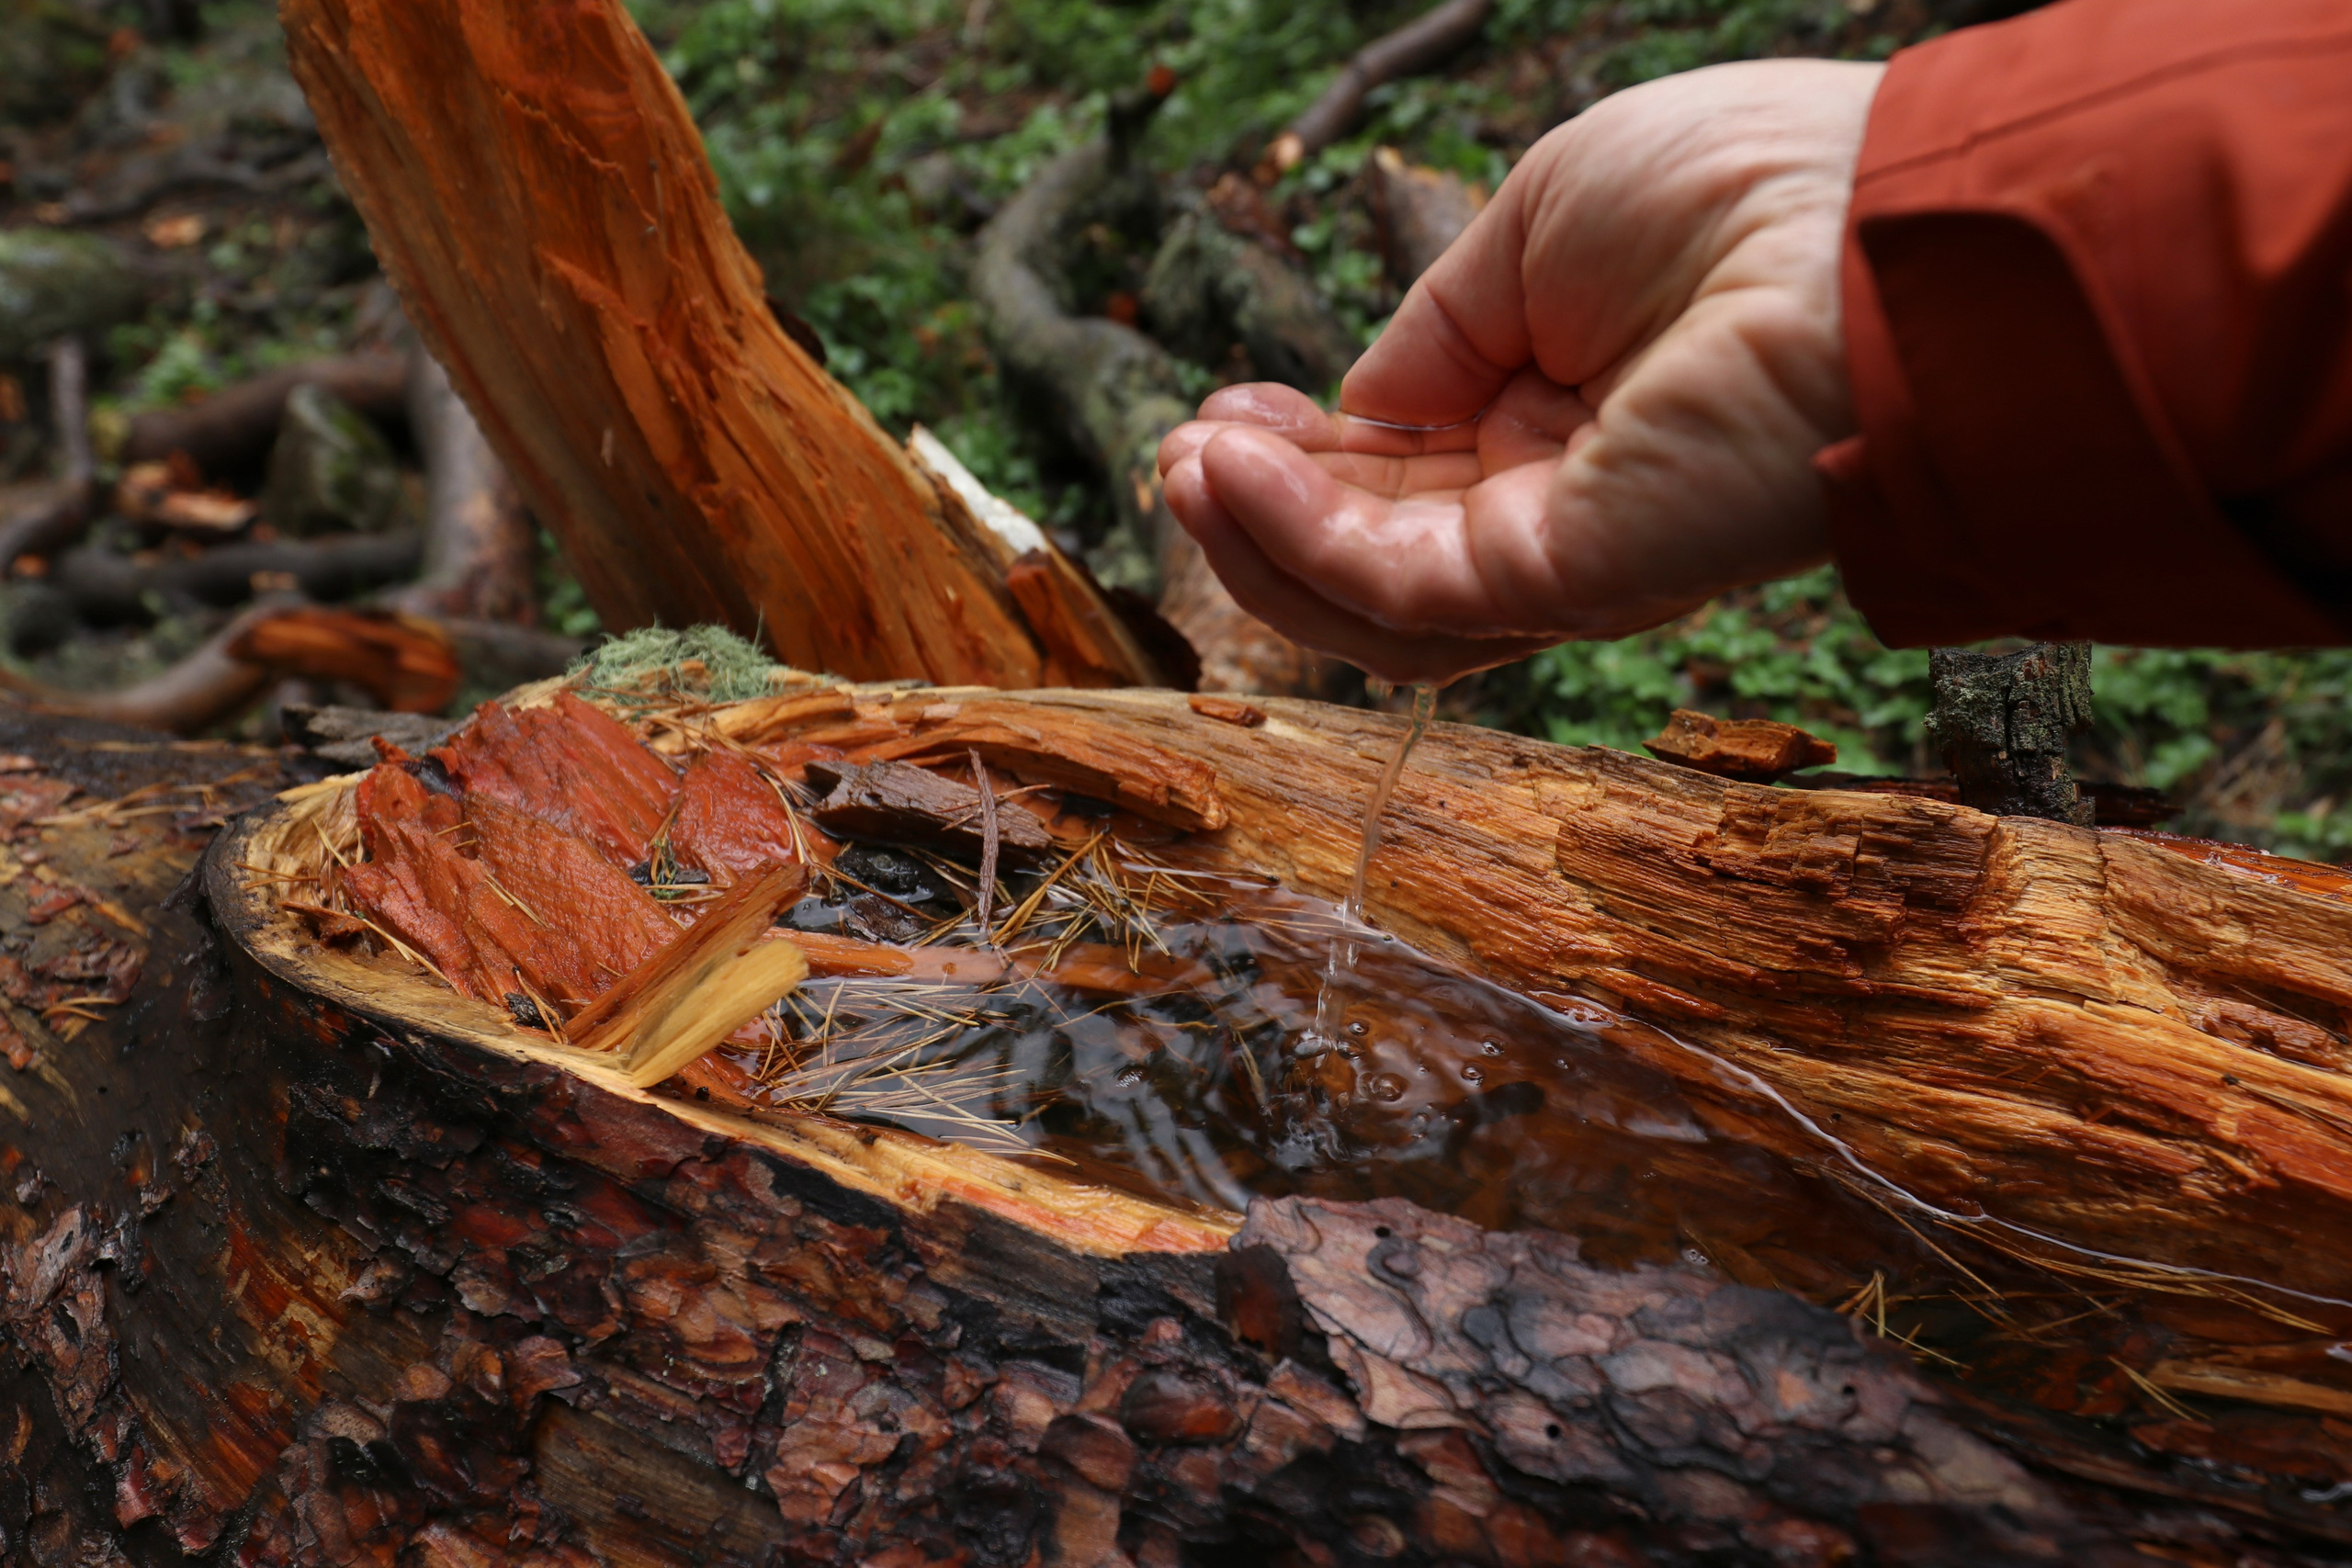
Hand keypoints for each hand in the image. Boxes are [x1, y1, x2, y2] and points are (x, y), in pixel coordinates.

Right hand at [1158, 59, 1883, 684]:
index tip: (1225, 415)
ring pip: (1375, 601)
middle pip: (1377, 546)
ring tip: (1181, 473)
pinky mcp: (1572, 584)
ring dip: (1260, 546)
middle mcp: (1567, 498)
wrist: (1865, 225)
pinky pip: (1401, 590)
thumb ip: (1438, 330)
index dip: (1305, 454)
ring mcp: (1571, 553)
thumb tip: (1358, 406)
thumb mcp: (1535, 226)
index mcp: (1568, 412)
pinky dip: (1301, 542)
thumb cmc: (1737, 189)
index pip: (1405, 468)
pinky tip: (1230, 476)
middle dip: (1265, 507)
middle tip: (1180, 455)